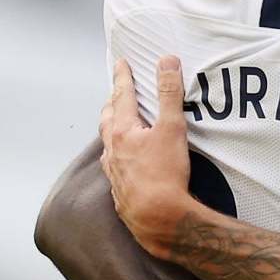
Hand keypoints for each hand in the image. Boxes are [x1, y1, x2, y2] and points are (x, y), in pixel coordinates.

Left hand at [100, 56, 193, 257]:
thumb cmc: (165, 174)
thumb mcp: (172, 129)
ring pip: (107, 143)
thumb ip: (169, 94)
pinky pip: (113, 165)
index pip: (122, 96)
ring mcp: (113, 170)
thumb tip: (167, 61)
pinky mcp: (120, 189)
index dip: (123, 78)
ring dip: (111, 129)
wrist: (158, 217)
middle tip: (116, 94)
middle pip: (108, 119)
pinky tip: (123, 161)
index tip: (121, 64)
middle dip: (112, 103)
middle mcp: (112, 149)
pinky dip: (116, 156)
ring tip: (116, 125)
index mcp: (123, 131)